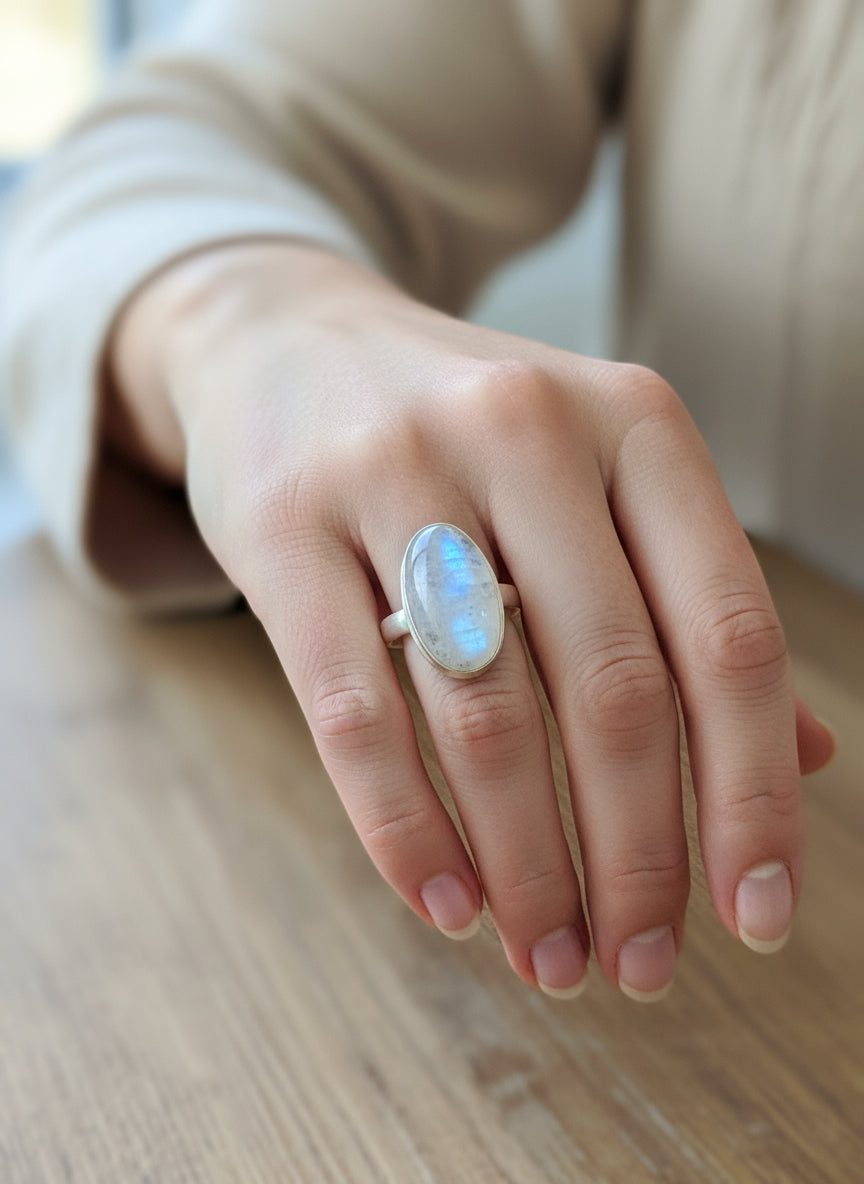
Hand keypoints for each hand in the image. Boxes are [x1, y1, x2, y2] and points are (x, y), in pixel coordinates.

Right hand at [110, 242, 833, 1000]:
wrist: (283, 341)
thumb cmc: (463, 437)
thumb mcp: (595, 477)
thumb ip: (689, 604)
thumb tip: (802, 760)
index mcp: (634, 423)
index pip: (729, 633)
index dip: (752, 792)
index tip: (755, 915)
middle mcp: (527, 429)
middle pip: (615, 689)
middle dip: (637, 858)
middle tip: (635, 965)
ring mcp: (396, 470)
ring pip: (486, 714)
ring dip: (528, 866)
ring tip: (547, 954)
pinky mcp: (284, 526)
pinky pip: (355, 713)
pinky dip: (406, 832)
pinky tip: (445, 904)